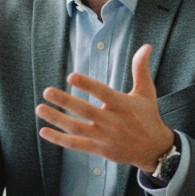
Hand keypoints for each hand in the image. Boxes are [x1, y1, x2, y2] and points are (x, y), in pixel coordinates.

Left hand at [35, 44, 173, 172]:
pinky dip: (59, 140)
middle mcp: (112, 122)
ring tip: (40, 108)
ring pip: (76, 128)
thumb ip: (141, 68)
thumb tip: (146, 45)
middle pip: (85, 111)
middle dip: (65, 101)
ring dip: (57, 119)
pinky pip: (76, 145)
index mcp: (122, 105)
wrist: (155, 149)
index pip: (102, 93)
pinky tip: (44, 131)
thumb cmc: (148, 116)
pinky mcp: (99, 149)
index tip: (71, 76)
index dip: (87, 85)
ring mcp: (104, 137)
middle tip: (47, 91)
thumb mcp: (147, 92)